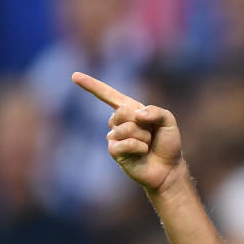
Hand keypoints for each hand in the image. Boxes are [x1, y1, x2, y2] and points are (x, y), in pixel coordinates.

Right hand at [71, 72, 183, 192]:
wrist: (168, 168)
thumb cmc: (167, 143)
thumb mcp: (168, 121)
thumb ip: (156, 111)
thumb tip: (137, 114)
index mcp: (130, 109)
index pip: (108, 95)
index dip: (91, 85)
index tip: (74, 76)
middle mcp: (118, 122)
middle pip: (123, 111)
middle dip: (143, 123)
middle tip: (150, 134)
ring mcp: (114, 137)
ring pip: (128, 129)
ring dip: (144, 137)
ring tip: (147, 145)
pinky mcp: (114, 151)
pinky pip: (125, 143)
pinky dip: (139, 147)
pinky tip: (142, 153)